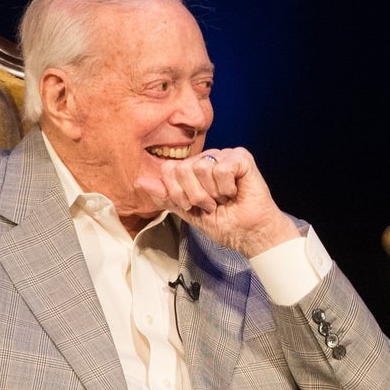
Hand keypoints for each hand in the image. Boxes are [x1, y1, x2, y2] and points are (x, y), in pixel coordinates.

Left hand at [140, 146, 299, 257]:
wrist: (249, 234)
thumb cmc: (224, 223)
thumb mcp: (188, 212)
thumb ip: (165, 196)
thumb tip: (140, 181)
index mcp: (192, 169)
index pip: (169, 169)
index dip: (178, 193)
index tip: (194, 206)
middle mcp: (207, 158)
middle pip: (182, 168)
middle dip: (195, 195)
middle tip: (211, 204)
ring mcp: (224, 155)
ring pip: (200, 167)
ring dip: (213, 193)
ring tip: (225, 199)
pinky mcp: (241, 157)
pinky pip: (220, 168)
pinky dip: (227, 187)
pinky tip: (236, 192)